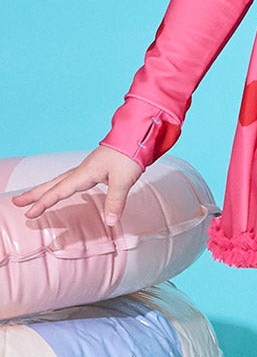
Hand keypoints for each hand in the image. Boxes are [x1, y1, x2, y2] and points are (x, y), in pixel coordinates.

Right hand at [11, 146, 142, 226]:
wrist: (140, 135)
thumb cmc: (130, 153)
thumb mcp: (124, 179)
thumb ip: (116, 200)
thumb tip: (110, 221)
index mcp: (85, 172)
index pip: (60, 190)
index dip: (44, 202)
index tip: (29, 213)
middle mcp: (84, 169)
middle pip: (54, 183)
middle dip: (36, 193)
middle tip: (17, 201)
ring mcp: (89, 168)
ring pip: (62, 180)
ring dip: (47, 188)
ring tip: (33, 197)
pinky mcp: (97, 168)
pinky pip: (73, 179)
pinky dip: (62, 185)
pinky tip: (66, 189)